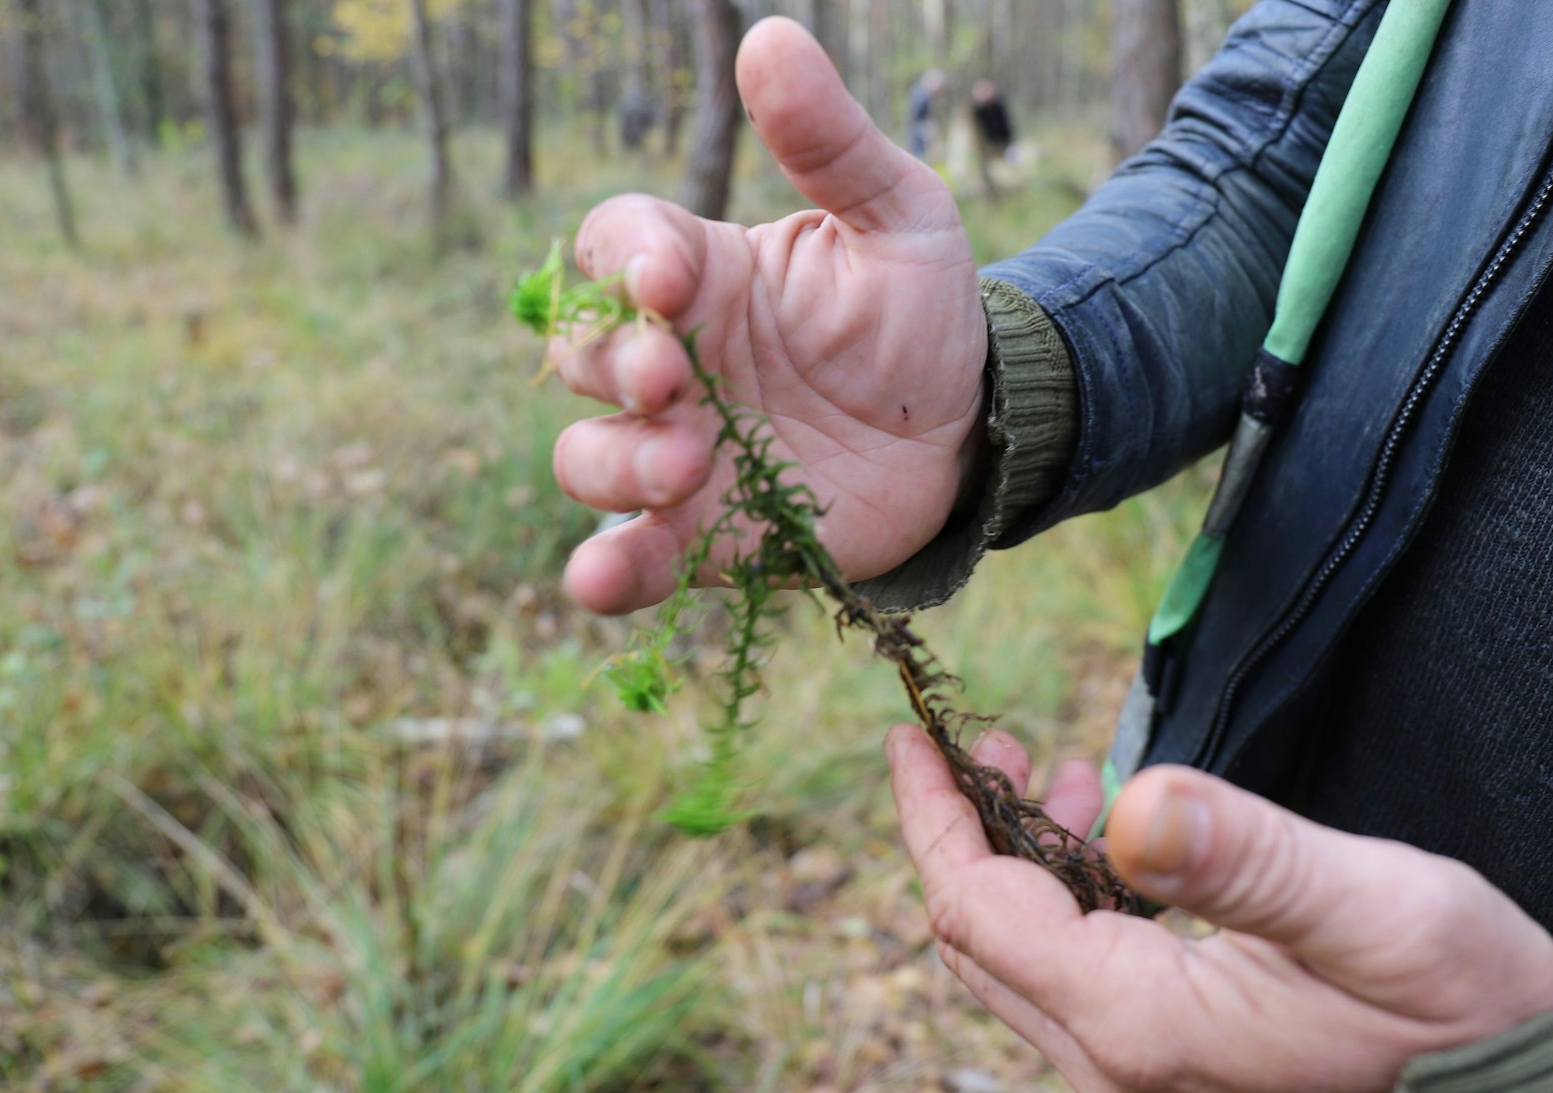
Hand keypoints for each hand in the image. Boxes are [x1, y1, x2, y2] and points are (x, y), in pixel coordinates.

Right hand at [550, 18, 985, 613]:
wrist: (968, 430)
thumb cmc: (922, 312)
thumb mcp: (899, 215)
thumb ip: (832, 142)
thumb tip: (771, 39)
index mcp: (704, 275)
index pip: (619, 247)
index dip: (624, 260)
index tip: (669, 280)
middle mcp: (672, 363)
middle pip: (583, 357)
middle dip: (612, 367)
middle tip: (672, 380)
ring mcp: (677, 453)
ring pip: (588, 458)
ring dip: (615, 466)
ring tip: (686, 466)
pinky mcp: (701, 536)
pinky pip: (629, 555)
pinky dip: (606, 570)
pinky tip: (601, 578)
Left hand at [887, 725, 1552, 1092]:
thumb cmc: (1476, 1020)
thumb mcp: (1382, 913)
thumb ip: (1249, 859)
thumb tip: (1134, 806)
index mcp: (1145, 1027)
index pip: (978, 909)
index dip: (934, 815)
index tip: (915, 735)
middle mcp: (1119, 1078)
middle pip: (980, 944)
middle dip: (962, 832)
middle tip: (985, 743)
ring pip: (1023, 971)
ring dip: (1017, 868)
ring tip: (1052, 776)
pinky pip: (1075, 996)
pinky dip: (1067, 911)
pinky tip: (1111, 854)